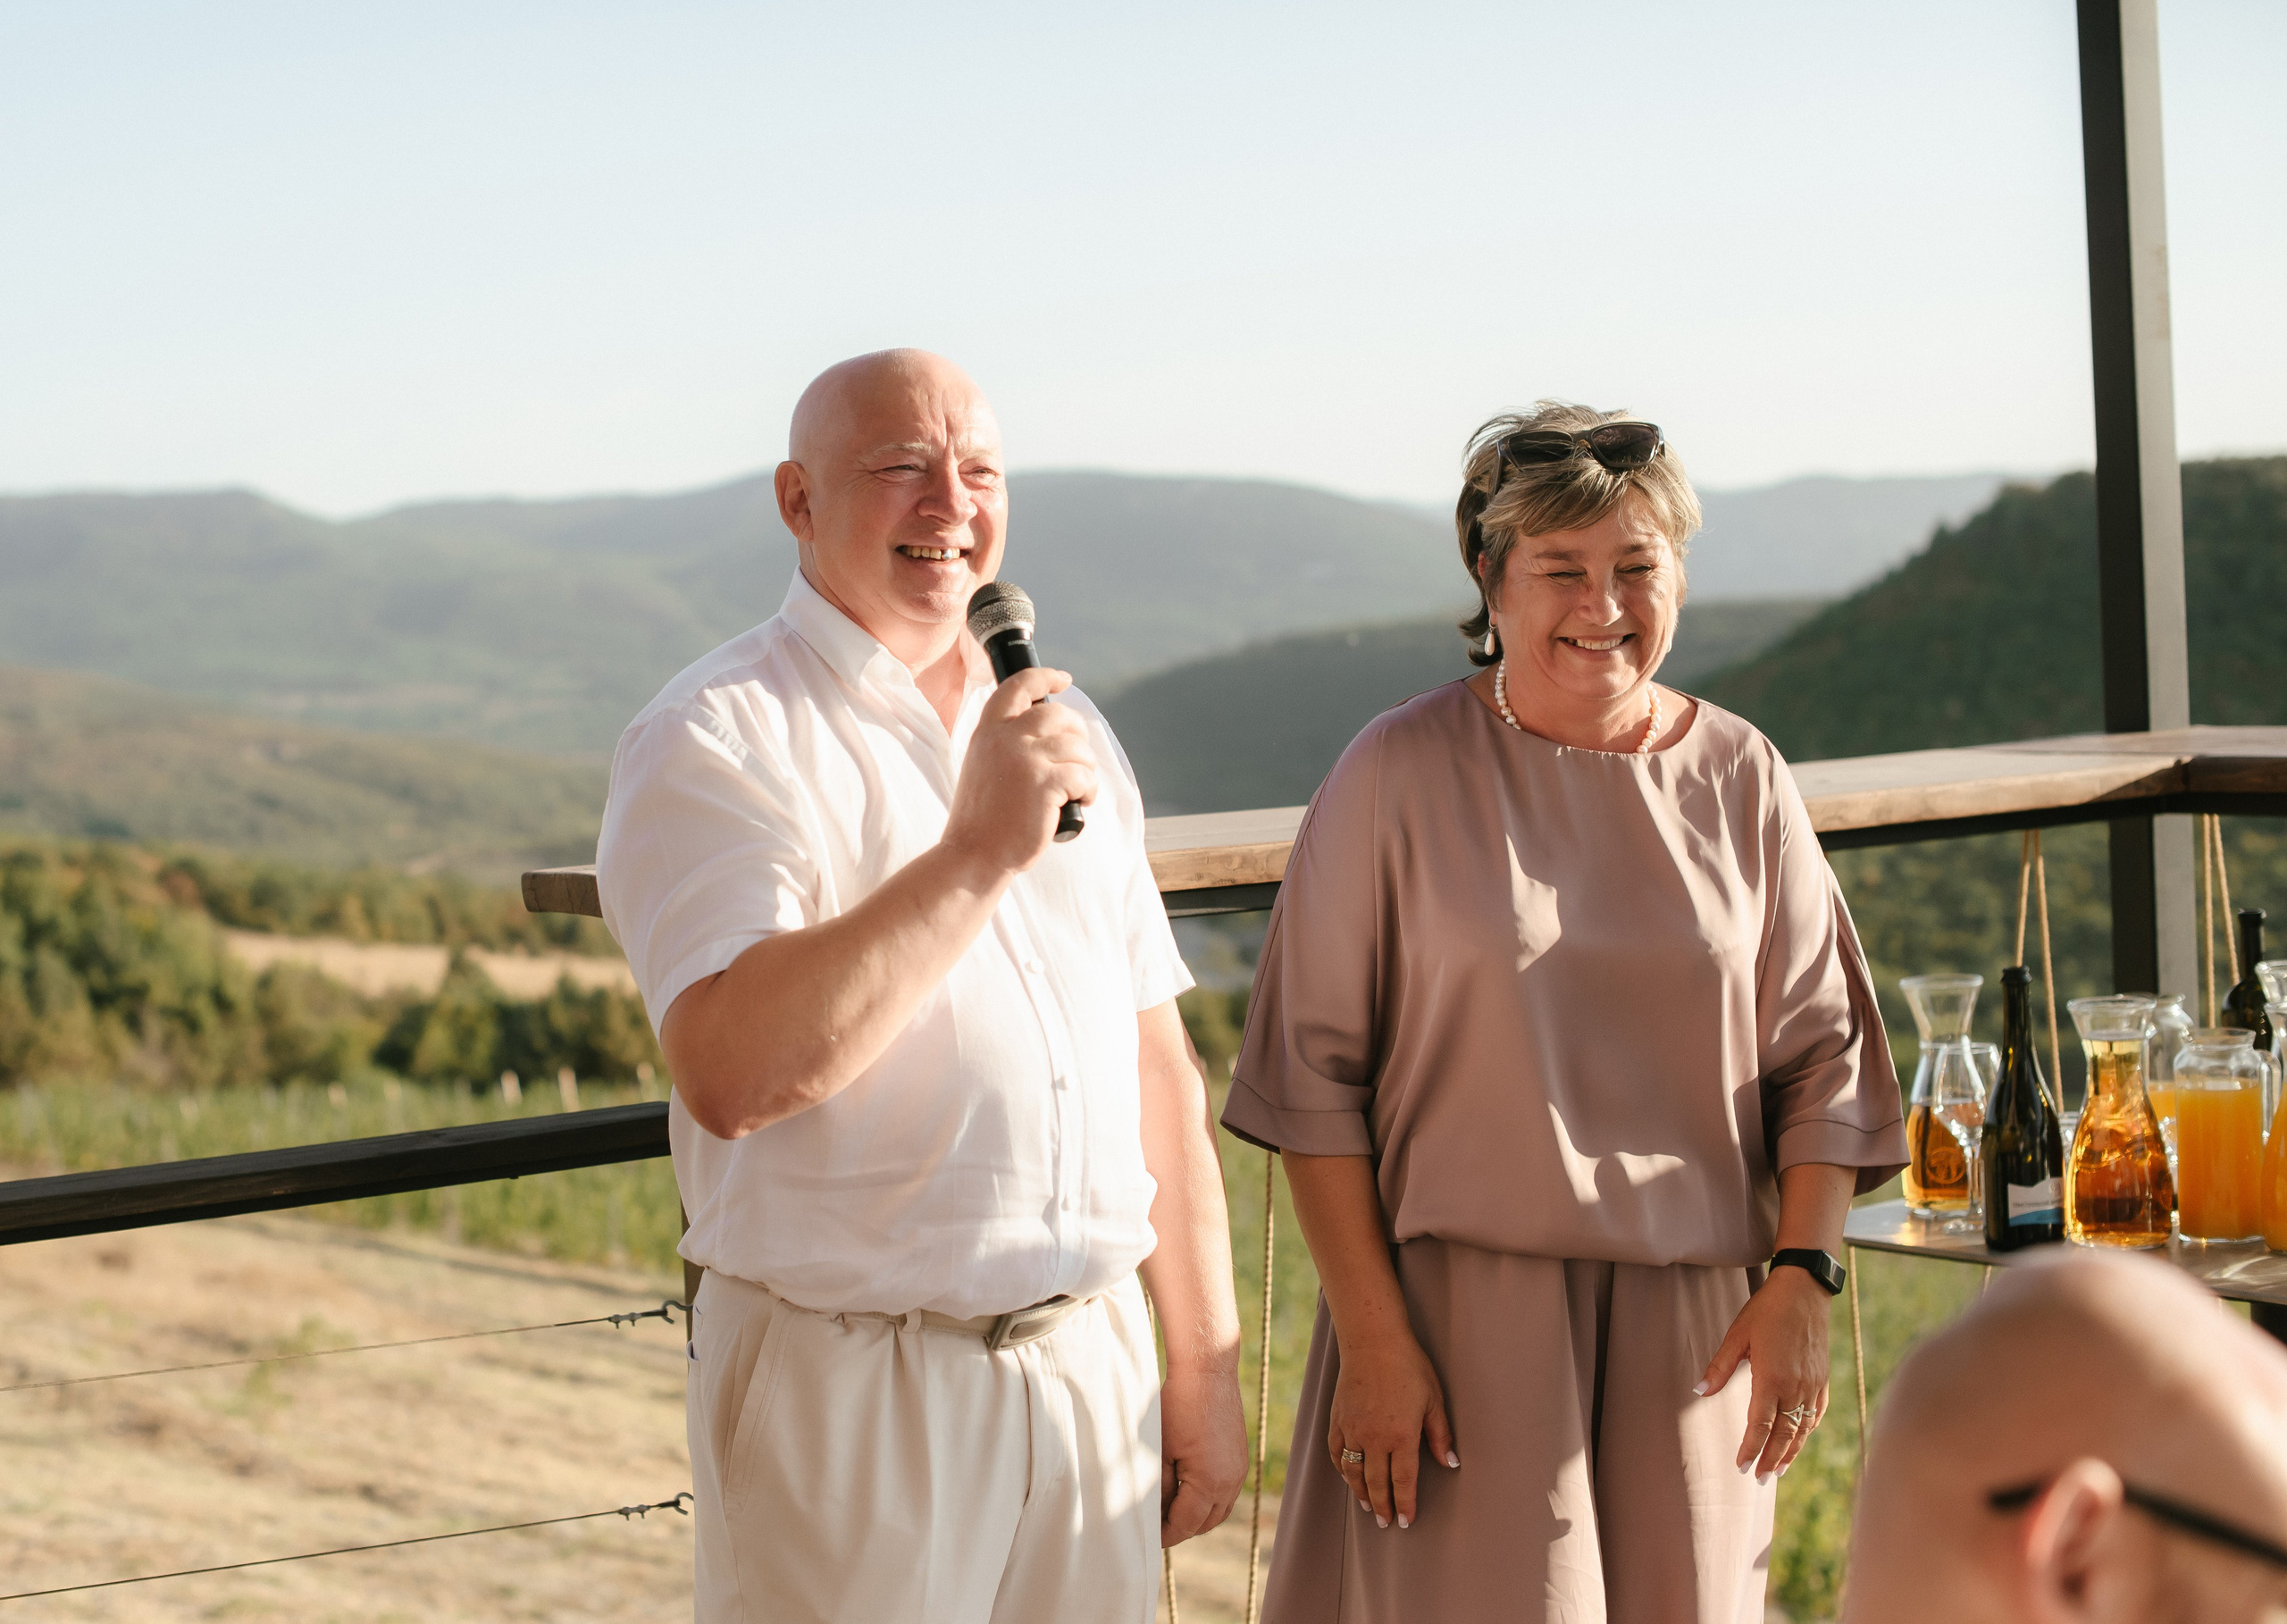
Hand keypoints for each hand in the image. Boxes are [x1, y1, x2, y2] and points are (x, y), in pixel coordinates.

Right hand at [941, 667, 1097, 876]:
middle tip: (1078, 759)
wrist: (974, 854)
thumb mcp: (983, 766)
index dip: (1045, 677)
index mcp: (987, 732)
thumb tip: (1051, 733)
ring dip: (1085, 769)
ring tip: (1076, 791)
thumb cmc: (983, 819)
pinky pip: (1084, 776)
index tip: (1063, 680)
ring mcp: (1026, 759)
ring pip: (1077, 748)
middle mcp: (1005, 738)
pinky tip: (1078, 803)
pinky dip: (1088, 791)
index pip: (1018, 687)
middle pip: (1059, 715)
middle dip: (1077, 735)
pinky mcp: (1046, 783)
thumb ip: (1006, 744)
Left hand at [1159, 1366, 1247, 1546]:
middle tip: (1154, 1523)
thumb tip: (1155, 1514)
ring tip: (1169, 1508)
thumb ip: (1160, 1489)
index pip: (1184, 1525)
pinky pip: (1226, 1494)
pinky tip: (1188, 1489)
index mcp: (1209, 1484)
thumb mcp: (1160, 1452)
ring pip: (1218, 1511)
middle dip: (1180, 1528)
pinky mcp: (1239, 1460)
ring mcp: (1238, 1471)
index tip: (1146, 1535)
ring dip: (1196, 1516)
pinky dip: (1208, 1500)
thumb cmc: (1177, 1407)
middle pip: (1204, 1524)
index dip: (1163, 1534)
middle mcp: (1230, 1482)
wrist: (1207, 1372)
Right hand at [1327, 1334, 1457, 1529]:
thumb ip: (1440, 1434)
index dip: (1405, 1504)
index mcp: (1401, 1436)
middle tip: (1385, 1523)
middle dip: (1383, 1506)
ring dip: (1361, 1493)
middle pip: (1376, 1483)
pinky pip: (1337, 1452)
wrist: (1373, 1341)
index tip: (1405, 1521)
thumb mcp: (1434, 1399)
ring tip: (1368, 1507)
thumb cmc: (1409, 1367)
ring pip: (1354, 1472)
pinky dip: (1342, 1469)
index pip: (1403, 1481)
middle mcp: (1373, 1438)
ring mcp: (1352, 1429)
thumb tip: (1450, 1463)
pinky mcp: (1338, 1419)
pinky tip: (1348, 1477)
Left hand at [1697, 1266, 1830, 1482]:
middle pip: (1784, 1434)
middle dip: (1771, 1459)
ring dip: (1790, 1452)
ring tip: (1778, 1470)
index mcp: (1772, 1377)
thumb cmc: (1766, 1310)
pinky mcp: (1822, 1380)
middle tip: (1760, 1480)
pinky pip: (1815, 1414)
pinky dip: (1806, 1432)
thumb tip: (1699, 1391)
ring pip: (1802, 1429)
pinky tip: (1799, 1441)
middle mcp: (1796, 1387)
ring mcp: (1813, 1385)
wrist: (1805, 1291)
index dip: (1751, 1448)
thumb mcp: (1737, 1335)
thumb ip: (1720, 1368)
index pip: (1761, 1425)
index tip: (1742, 1466)